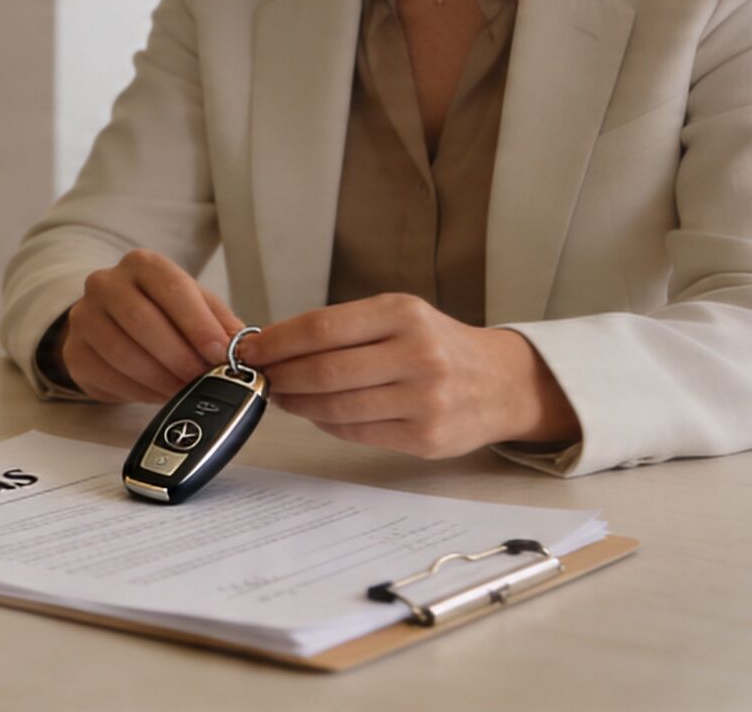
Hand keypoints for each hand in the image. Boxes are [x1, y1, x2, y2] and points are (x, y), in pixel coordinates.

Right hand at [51, 249, 243, 403]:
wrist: (111, 325)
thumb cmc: (164, 316)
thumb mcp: (196, 309)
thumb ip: (220, 325)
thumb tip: (246, 351)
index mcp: (142, 265)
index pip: (171, 287)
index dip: (197, 323)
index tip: (221, 355)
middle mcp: (105, 283)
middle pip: (142, 320)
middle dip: (179, 356)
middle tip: (204, 381)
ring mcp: (83, 316)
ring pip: (122, 352)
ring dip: (160, 379)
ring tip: (185, 393)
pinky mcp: (73, 351)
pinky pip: (106, 375)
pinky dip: (138, 391)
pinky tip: (157, 395)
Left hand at [243, 294, 580, 458]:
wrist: (503, 383)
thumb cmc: (437, 345)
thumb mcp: (399, 317)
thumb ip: (343, 328)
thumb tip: (272, 346)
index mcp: (403, 314)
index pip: (320, 328)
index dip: (276, 342)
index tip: (249, 350)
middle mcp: (417, 354)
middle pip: (323, 371)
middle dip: (280, 377)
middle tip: (259, 379)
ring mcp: (424, 399)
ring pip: (336, 406)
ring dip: (297, 404)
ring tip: (282, 397)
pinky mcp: (426, 438)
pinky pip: (356, 432)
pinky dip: (326, 423)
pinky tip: (316, 414)